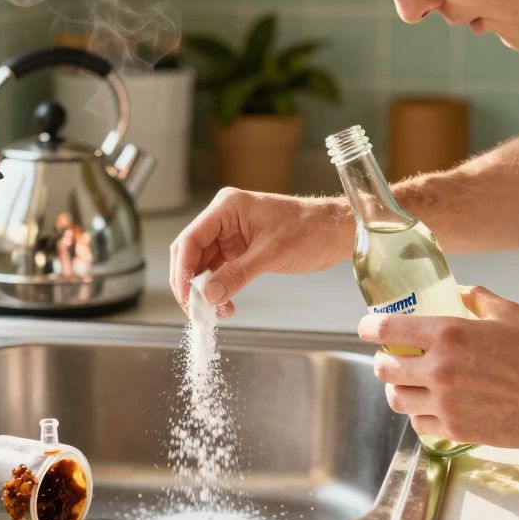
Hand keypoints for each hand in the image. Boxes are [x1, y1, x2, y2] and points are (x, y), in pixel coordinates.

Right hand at [169, 187, 351, 315]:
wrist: (336, 231)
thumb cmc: (310, 229)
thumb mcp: (271, 254)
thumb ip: (237, 274)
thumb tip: (210, 295)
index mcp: (227, 207)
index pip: (191, 239)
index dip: (182, 269)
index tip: (185, 296)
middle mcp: (225, 218)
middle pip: (192, 253)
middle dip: (191, 283)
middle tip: (195, 310)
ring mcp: (232, 234)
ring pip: (204, 265)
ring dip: (206, 290)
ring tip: (214, 312)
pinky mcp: (241, 249)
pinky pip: (221, 270)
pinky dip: (220, 289)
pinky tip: (225, 305)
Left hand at [359, 285, 518, 448]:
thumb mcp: (508, 313)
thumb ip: (475, 298)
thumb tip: (455, 290)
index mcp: (448, 334)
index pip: (386, 329)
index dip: (368, 327)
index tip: (366, 327)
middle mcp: (439, 369)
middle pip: (384, 367)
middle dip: (383, 360)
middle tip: (391, 357)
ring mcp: (445, 402)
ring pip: (396, 398)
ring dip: (398, 389)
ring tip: (408, 384)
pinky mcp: (455, 429)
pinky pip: (419, 423)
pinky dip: (419, 414)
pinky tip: (430, 406)